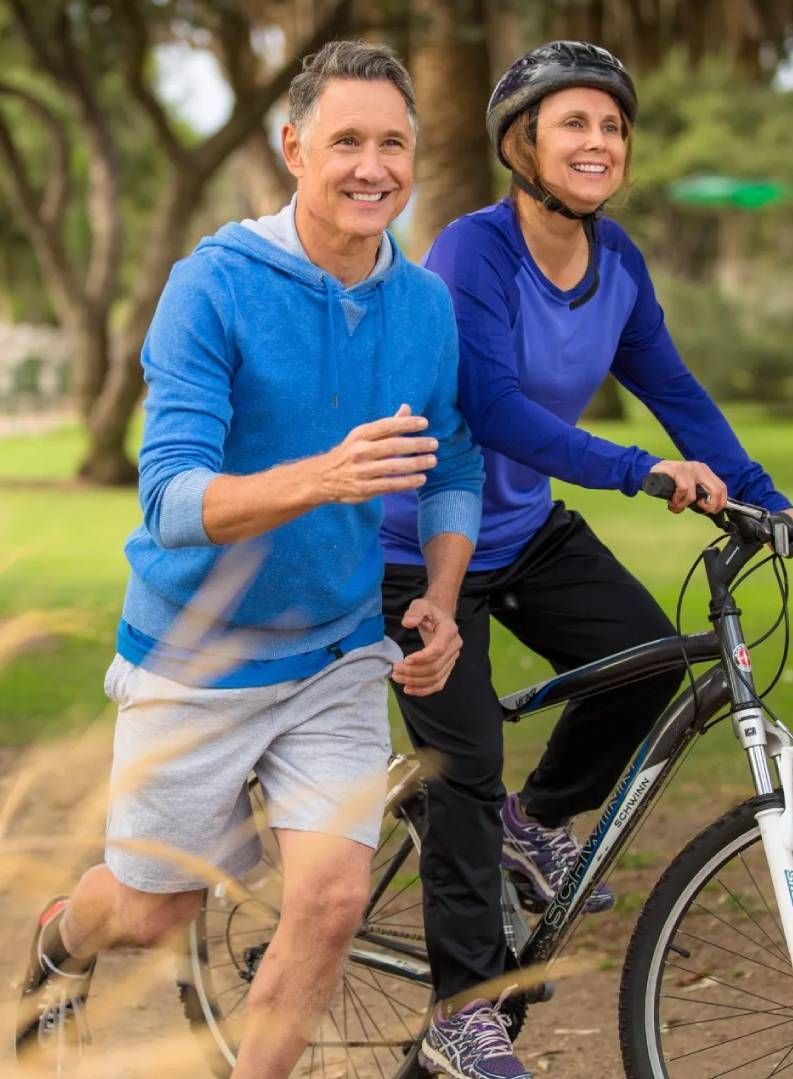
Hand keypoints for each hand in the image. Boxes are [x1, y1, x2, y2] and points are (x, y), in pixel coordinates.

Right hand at [315, 404, 437, 503]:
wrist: (323, 477)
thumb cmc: (349, 453)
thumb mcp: (362, 435)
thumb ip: (387, 424)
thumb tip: (407, 408)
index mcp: (361, 435)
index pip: (386, 426)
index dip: (406, 423)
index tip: (424, 423)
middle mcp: (361, 451)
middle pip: (393, 446)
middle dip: (416, 444)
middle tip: (434, 444)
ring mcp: (362, 471)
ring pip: (394, 467)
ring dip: (416, 464)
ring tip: (432, 461)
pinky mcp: (364, 489)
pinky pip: (390, 485)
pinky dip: (407, 482)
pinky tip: (421, 479)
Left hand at [391, 598, 461, 696]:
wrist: (439, 616)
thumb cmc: (429, 611)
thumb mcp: (420, 605)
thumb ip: (415, 612)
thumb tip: (408, 623)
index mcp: (449, 631)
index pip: (438, 649)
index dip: (422, 658)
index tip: (405, 660)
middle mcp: (454, 647)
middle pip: (436, 667)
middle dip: (414, 672)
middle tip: (395, 670)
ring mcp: (452, 659)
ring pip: (436, 677)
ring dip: (416, 682)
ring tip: (398, 678)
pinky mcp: (448, 668)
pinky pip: (438, 683)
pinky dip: (424, 690)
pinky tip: (409, 689)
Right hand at [649, 459, 726, 514]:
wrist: (652, 472)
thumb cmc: (671, 482)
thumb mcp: (689, 486)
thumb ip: (699, 494)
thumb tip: (709, 508)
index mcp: (705, 471)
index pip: (722, 488)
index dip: (720, 503)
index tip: (712, 511)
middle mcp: (699, 468)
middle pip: (716, 491)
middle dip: (709, 506)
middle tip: (700, 510)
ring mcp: (688, 468)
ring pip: (695, 494)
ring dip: (685, 504)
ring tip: (677, 506)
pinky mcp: (677, 470)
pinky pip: (683, 489)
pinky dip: (678, 500)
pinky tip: (672, 501)